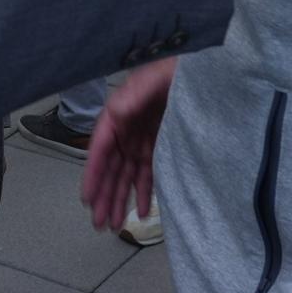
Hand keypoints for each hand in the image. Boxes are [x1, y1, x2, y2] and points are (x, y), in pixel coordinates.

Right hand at [82, 59, 175, 230]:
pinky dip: (144, 192)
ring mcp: (143, 138)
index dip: (92, 174)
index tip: (87, 198)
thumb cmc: (175, 68)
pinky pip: (148, 172)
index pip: (100, 148)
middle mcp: (127, 128)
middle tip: (98, 223)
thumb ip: (135, 93)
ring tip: (114, 225)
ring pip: (127, 175)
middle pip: (111, 168)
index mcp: (120, 113)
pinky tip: (143, 212)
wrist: (204, 68)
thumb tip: (117, 112)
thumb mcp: (155, 76)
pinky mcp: (160, 144)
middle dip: (104, 196)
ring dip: (120, 199)